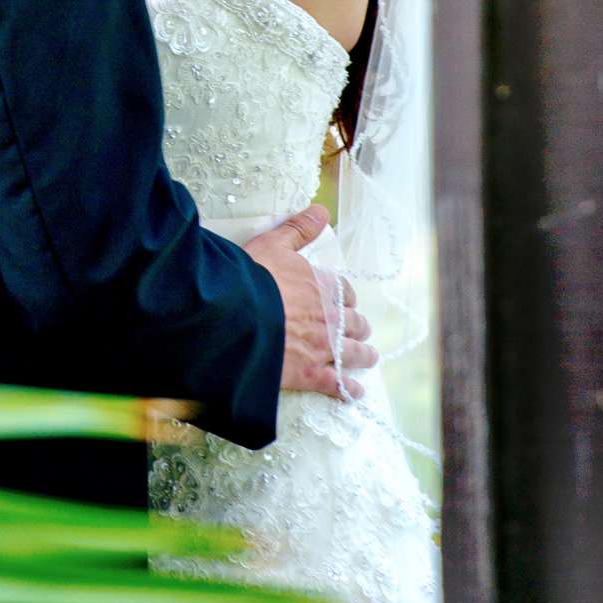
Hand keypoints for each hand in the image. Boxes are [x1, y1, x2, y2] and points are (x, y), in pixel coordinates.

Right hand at [244, 205, 378, 400]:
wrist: (234, 315)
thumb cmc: (250, 277)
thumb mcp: (273, 244)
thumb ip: (299, 229)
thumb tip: (321, 210)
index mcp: (323, 286)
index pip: (344, 291)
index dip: (344, 296)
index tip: (343, 301)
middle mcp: (330, 317)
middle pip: (355, 323)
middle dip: (358, 326)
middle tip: (359, 330)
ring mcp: (323, 348)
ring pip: (354, 353)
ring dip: (363, 355)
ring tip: (368, 357)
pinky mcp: (311, 374)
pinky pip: (338, 385)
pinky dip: (349, 389)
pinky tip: (355, 392)